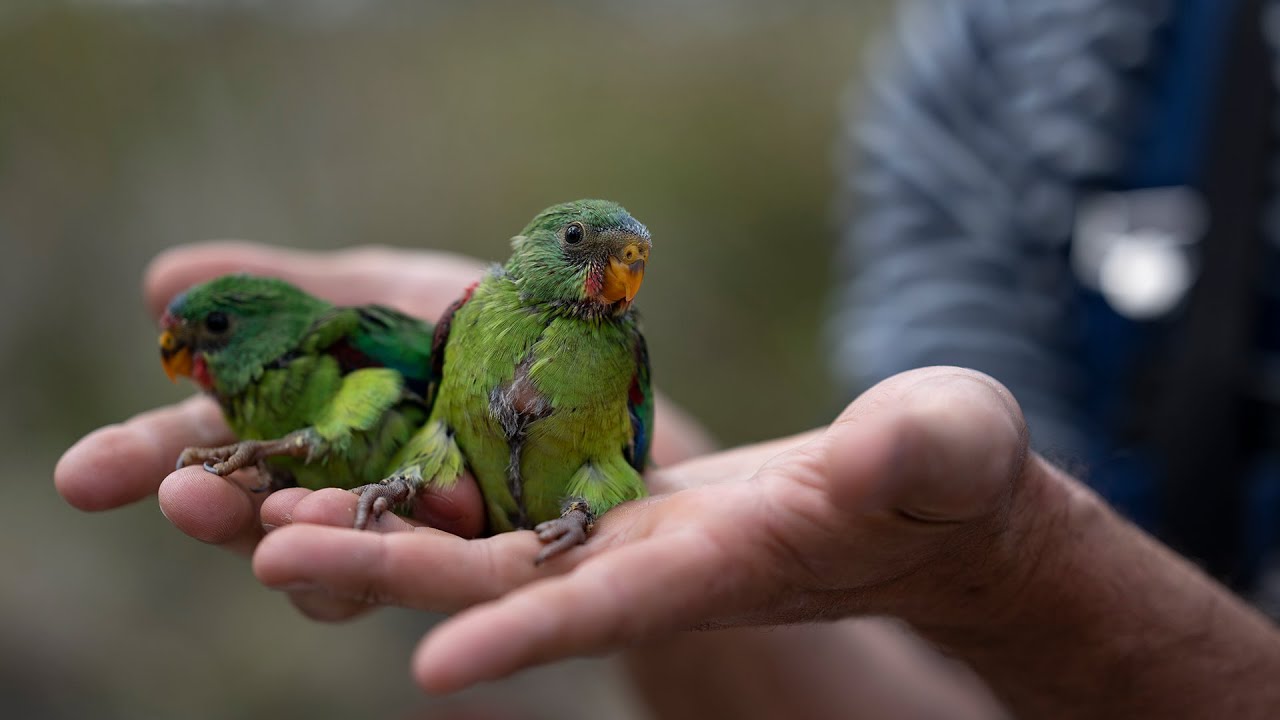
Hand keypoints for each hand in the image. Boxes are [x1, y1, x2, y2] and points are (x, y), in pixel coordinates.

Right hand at [54, 241, 712, 616]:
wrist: (598, 364)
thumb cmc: (481, 324)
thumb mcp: (381, 293)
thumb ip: (287, 294)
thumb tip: (160, 281)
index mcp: (309, 427)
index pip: (214, 451)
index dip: (151, 463)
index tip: (83, 479)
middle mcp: (348, 491)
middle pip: (264, 517)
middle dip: (219, 513)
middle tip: (180, 496)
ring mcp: (415, 531)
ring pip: (344, 560)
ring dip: (310, 544)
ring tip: (280, 526)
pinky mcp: (487, 557)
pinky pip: (446, 567)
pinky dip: (419, 555)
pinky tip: (407, 537)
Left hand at [253, 366, 1041, 692]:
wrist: (908, 503)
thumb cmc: (946, 483)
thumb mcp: (949, 454)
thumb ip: (927, 453)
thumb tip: (913, 444)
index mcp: (724, 565)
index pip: (623, 607)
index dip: (537, 634)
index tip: (435, 669)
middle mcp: (645, 562)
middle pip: (507, 579)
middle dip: (396, 575)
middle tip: (271, 550)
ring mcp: (614, 530)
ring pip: (476, 535)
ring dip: (373, 526)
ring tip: (256, 505)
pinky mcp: (601, 495)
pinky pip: (495, 486)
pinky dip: (416, 476)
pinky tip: (338, 449)